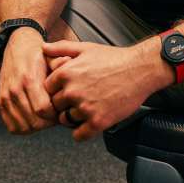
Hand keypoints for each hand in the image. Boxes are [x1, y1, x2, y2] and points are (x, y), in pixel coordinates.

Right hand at [0, 28, 57, 134]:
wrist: (18, 46)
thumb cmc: (39, 54)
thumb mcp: (51, 55)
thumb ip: (60, 62)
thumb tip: (69, 62)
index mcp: (29, 78)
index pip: (43, 110)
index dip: (55, 115)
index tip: (62, 109)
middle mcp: (15, 89)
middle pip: (34, 122)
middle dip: (49, 123)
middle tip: (56, 116)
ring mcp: (6, 97)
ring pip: (24, 127)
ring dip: (38, 126)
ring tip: (46, 117)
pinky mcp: (0, 102)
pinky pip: (12, 126)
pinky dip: (25, 128)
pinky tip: (34, 119)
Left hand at [42, 40, 169, 141]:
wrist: (140, 70)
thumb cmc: (114, 59)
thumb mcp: (86, 48)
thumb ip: (61, 47)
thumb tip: (43, 47)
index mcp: (66, 73)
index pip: (46, 89)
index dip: (56, 90)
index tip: (65, 89)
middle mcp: (73, 91)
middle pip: (55, 106)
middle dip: (63, 104)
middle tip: (77, 99)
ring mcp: (85, 108)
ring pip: (66, 120)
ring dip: (72, 117)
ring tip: (86, 108)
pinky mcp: (98, 122)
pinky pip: (79, 135)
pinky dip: (81, 132)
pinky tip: (89, 122)